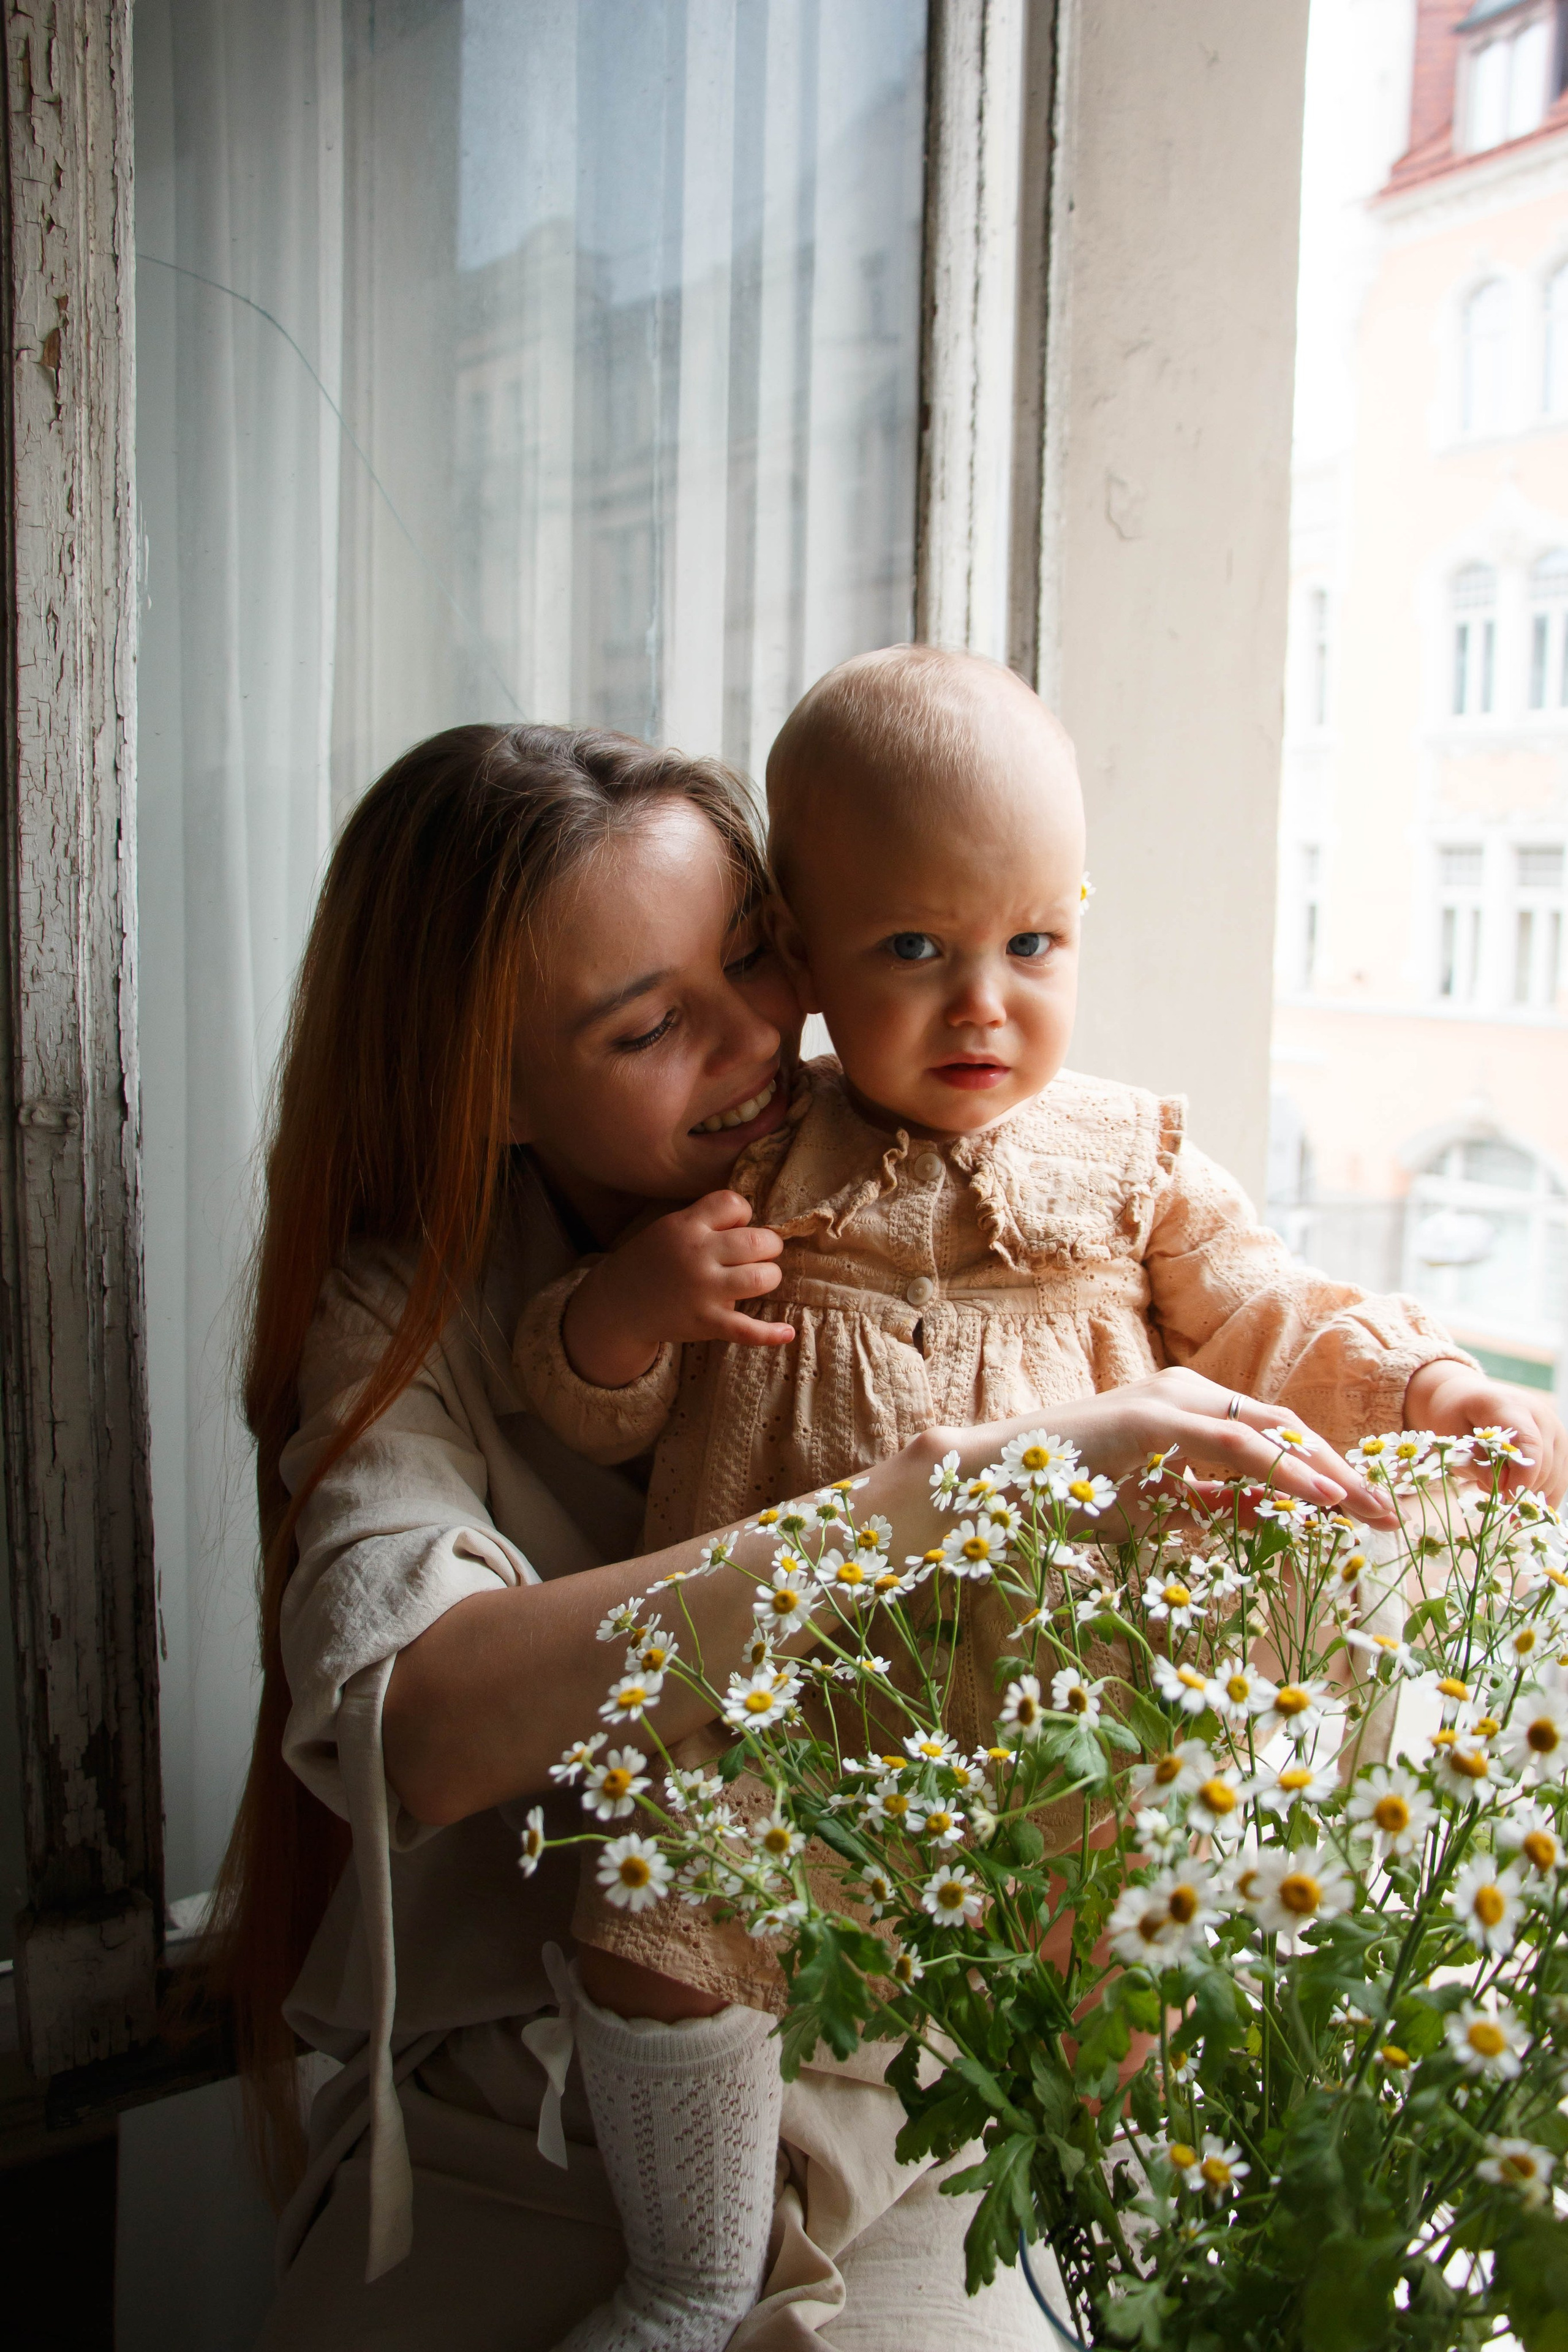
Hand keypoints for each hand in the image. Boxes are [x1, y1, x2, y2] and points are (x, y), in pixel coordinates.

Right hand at [562, 1190, 792, 1387]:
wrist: (618, 1304)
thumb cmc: (652, 1261)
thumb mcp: (669, 1228)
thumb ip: (705, 1220)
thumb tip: (752, 1220)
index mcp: (687, 1226)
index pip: (733, 1204)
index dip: (743, 1214)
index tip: (736, 1227)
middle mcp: (697, 1255)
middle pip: (758, 1242)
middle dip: (770, 1246)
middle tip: (761, 1253)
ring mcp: (703, 1291)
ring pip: (761, 1278)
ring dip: (770, 1276)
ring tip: (761, 1278)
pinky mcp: (706, 1323)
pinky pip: (746, 1330)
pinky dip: (770, 1333)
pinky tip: (786, 1332)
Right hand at [878, 1370, 1400, 1560]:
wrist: (991, 1484)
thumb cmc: (1064, 1497)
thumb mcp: (1154, 1510)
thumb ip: (1207, 1507)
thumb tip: (1264, 1518)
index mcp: (1186, 1412)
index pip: (1272, 1437)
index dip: (1323, 1470)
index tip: (1366, 1511)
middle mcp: (1185, 1392)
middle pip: (1285, 1426)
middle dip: (1341, 1470)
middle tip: (1388, 1514)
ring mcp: (1169, 1399)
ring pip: (1270, 1430)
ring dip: (1325, 1472)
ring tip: (1369, 1510)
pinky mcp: (1155, 1418)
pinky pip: (1236, 1444)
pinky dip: (1283, 1470)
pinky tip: (1319, 1497)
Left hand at [1403, 1360, 1567, 1504]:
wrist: (1467, 1397)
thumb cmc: (1454, 1417)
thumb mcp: (1451, 1437)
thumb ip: (1474, 1463)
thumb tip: (1500, 1486)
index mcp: (1508, 1404)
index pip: (1529, 1441)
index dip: (1522, 1474)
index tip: (1505, 1496)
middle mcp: (1539, 1414)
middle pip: (1545, 1462)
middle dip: (1522, 1488)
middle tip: (1494, 1497)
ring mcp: (1553, 1429)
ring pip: (1556, 1474)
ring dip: (1531, 1494)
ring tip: (1500, 1492)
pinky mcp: (1559, 1444)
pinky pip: (1560, 1478)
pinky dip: (1542, 1495)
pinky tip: (1521, 1507)